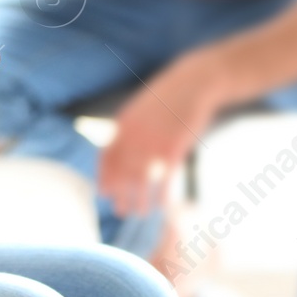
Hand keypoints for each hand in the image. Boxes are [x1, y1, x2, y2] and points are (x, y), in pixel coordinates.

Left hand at [97, 59, 221, 217]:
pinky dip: (162, 195)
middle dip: (119, 194)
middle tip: (119, 211)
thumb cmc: (168, 96)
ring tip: (139, 213)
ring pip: (141, 179)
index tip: (103, 193)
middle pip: (121, 172)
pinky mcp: (174, 149)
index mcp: (123, 123)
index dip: (104, 177)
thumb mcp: (141, 107)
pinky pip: (165, 178)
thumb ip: (129, 127)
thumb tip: (121, 146)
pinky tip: (162, 206)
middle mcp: (134, 135)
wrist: (193, 83)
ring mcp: (154, 143)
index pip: (106, 156)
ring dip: (139, 200)